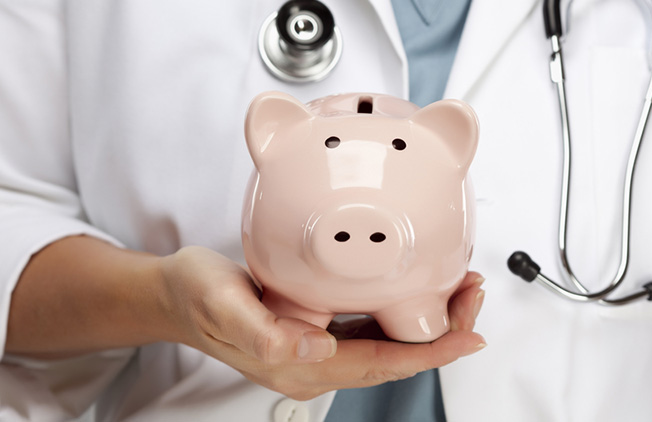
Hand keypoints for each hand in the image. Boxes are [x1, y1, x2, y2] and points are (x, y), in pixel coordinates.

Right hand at [157, 247, 485, 399]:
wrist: (176, 295)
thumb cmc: (197, 296)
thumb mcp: (223, 304)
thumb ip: (265, 334)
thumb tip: (313, 348)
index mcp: (300, 364)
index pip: (383, 364)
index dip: (432, 353)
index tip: (469, 336)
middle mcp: (316, 363)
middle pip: (397, 358)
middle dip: (444, 333)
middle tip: (473, 296)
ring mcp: (318, 350)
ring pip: (391, 345)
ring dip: (431, 322)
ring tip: (460, 291)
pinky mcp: (318, 331)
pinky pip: (374, 329)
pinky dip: (405, 311)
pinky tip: (419, 290)